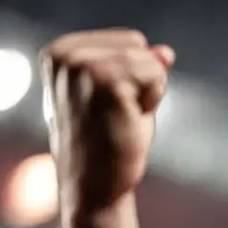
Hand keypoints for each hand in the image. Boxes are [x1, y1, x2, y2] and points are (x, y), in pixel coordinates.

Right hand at [40, 29, 175, 213]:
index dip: (134, 76)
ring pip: (149, 60)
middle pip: (138, 44)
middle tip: (116, 116)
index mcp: (61, 52)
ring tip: (120, 119)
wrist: (94, 187)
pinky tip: (126, 121)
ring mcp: (80, 64)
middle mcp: (64, 53)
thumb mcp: (125, 97)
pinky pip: (155, 74)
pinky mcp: (101, 78)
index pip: (129, 40)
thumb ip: (142, 68)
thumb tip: (166, 52)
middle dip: (141, 82)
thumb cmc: (109, 144)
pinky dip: (151, 101)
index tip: (109, 106)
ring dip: (147, 94)